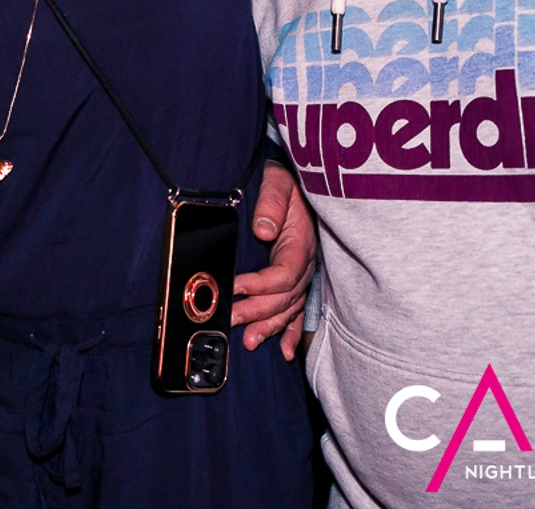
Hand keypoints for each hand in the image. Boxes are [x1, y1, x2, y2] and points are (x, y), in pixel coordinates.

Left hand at [232, 160, 314, 359]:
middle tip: (229, 319)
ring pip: (288, 309)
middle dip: (255, 311)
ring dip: (269, 327)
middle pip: (282, 297)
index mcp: (300, 244)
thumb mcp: (280, 183)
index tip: (234, 287)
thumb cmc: (288, 182)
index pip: (283, 274)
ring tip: (250, 341)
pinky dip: (292, 332)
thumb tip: (262, 229)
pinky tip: (286, 352)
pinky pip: (299, 312)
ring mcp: (304, 276)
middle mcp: (305, 265)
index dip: (259, 285)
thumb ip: (271, 203)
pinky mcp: (300, 281)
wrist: (305, 184)